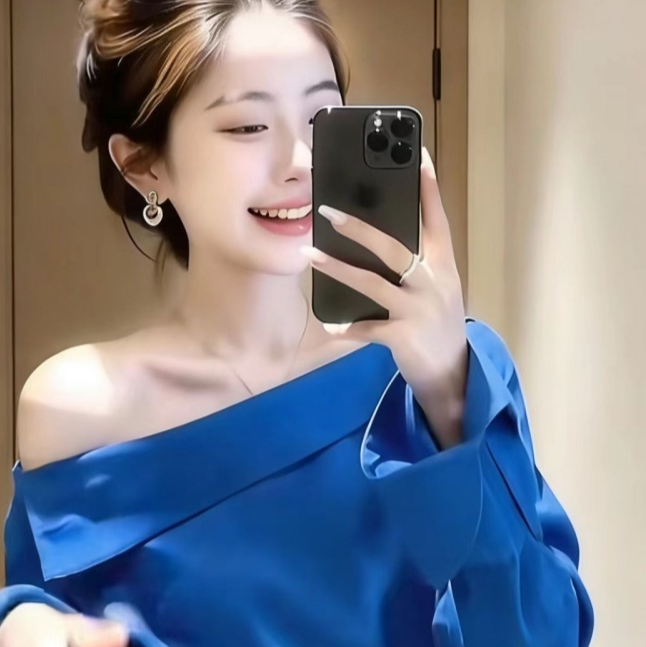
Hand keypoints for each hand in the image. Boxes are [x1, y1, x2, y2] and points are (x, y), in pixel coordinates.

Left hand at [301, 147, 468, 448]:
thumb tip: (380, 238)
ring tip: (311, 255)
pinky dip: (346, 327)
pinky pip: (367, 329)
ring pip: (373, 283)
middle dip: (360, 228)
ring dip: (339, 268)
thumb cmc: (438, 325)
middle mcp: (433, 282)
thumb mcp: (438, 289)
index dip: (428, 188)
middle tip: (328, 211)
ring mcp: (419, 310)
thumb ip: (418, 264)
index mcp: (443, 265)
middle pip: (394, 247)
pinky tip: (329, 324)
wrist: (453, 374)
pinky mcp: (404, 336)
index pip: (437, 218)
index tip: (417, 154)